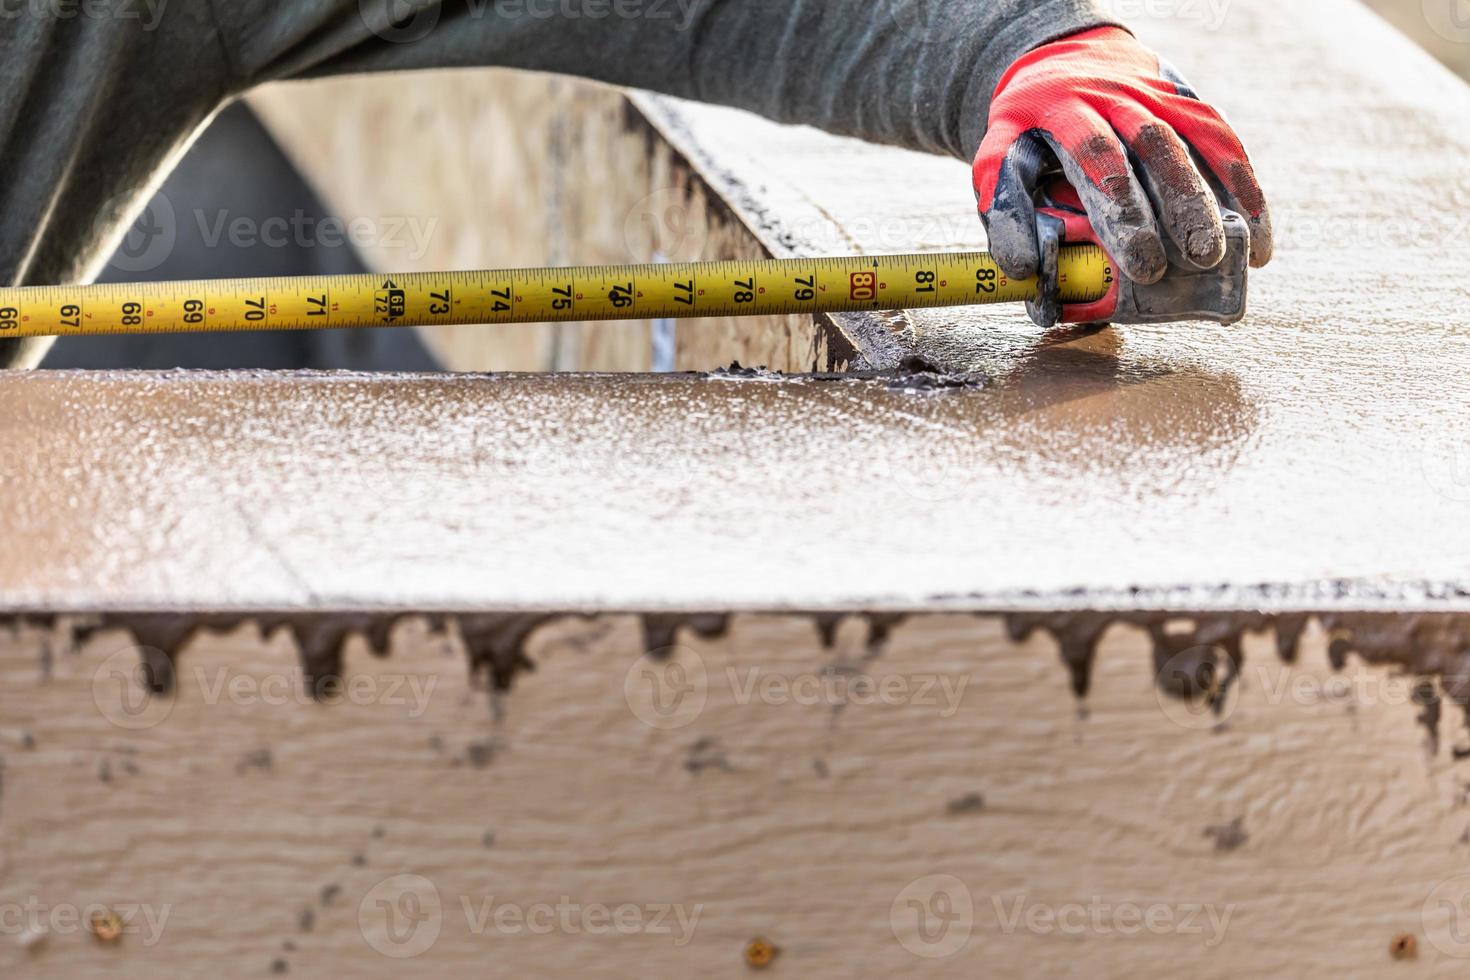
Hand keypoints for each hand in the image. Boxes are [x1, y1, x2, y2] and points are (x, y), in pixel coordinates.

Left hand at [973, 26, 1270, 290]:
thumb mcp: (1000, 150)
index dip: (1120, 207)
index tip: (1138, 263)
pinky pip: (1220, 138)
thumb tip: (1021, 268)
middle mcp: (1114, 96)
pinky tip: (1257, 232)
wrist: (1064, 58)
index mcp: (1064, 108)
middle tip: (1184, 264)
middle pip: (1152, 146)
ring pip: (1193, 141)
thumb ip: (1003, 204)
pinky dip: (1242, 184)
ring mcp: (1154, 95)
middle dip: (1173, 207)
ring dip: (1213, 198)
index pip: (1096, 152)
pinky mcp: (1184, 101)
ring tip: (1223, 256)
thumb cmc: (1030, 127)